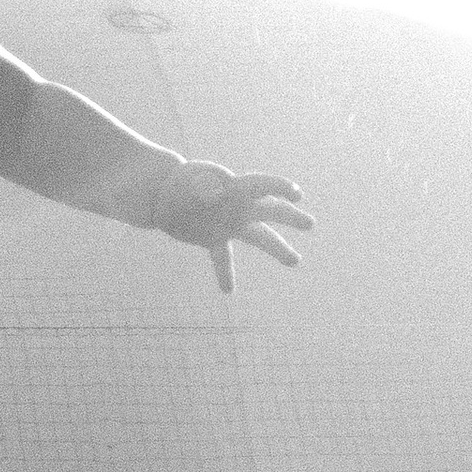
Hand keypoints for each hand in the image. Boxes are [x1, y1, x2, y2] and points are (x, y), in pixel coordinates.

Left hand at [152, 162, 311, 293]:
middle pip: (270, 210)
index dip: (280, 188)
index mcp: (235, 187)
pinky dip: (225, 273)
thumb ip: (203, 187)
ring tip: (295, 260)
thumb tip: (216, 195)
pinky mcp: (213, 237)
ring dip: (278, 249)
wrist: (162, 191)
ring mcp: (228, 223)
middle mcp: (237, 206)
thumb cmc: (180, 180)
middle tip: (310, 224)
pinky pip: (223, 257)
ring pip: (258, 237)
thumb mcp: (189, 181)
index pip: (262, 186)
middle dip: (290, 217)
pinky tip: (228, 291)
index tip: (297, 196)